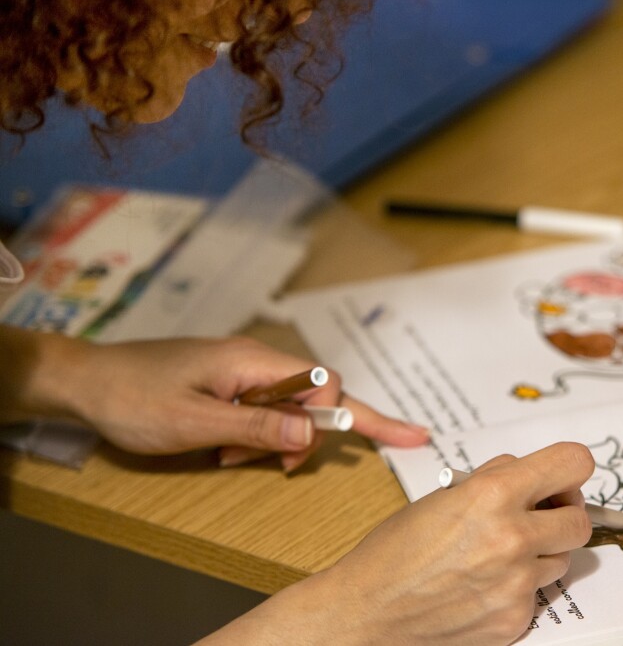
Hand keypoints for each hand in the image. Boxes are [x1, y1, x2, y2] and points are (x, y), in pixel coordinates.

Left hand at [59, 335, 427, 470]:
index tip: (303, 456)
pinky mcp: (230, 384)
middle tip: (281, 467)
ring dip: (278, 437)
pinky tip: (228, 449)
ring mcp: (244, 371)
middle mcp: (257, 360)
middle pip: (318, 394)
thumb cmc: (133, 398)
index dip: (331, 419)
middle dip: (312, 434)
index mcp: (253, 360)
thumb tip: (314, 431)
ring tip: (235, 456)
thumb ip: (257, 424)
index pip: (324, 382)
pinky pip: (266, 409)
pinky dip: (259, 434)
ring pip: (293, 405)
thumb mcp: (194, 421)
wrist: (86, 382)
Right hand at [203, 442, 595, 644]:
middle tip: (537, 514)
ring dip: (541, 552)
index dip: (569, 468)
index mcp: (493, 494)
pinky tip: (484, 583)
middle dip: (561, 514)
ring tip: (499, 552)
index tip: (560, 477)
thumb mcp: (445, 494)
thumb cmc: (396, 549)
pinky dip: (519, 587)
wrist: (367, 611)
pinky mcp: (513, 619)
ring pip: (562, 559)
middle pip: (580, 519)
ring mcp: (516, 584)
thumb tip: (531, 473)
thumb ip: (495, 478)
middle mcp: (512, 538)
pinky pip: (537, 594)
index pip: (574, 463)